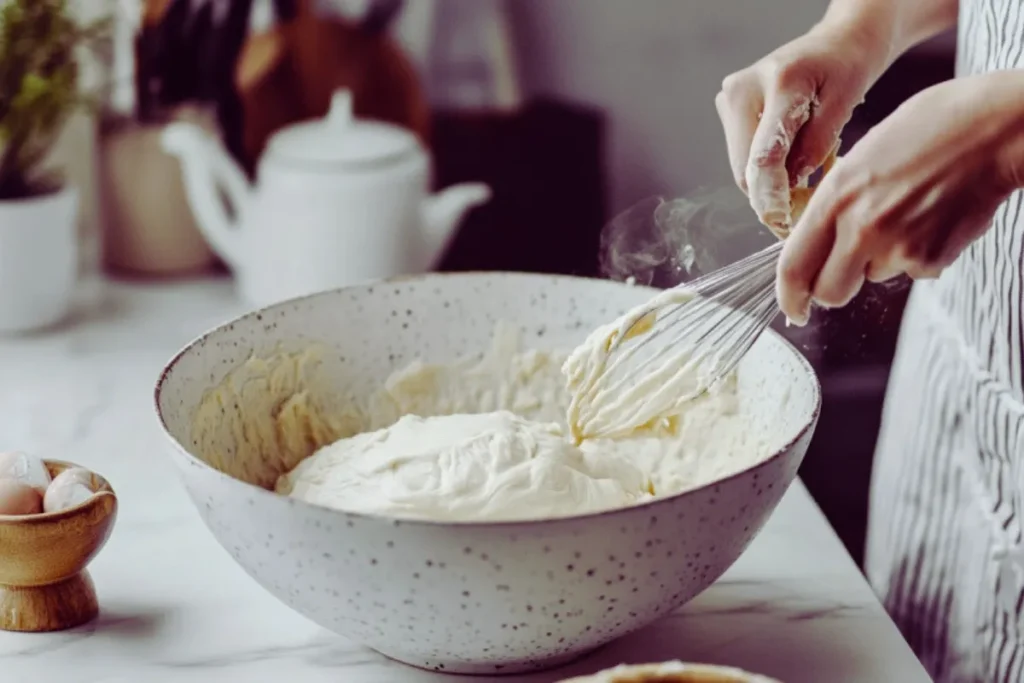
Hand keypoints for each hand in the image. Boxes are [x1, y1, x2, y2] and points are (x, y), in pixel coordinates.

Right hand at [716, 16, 893, 233]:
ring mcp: (729, 99)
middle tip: (800, 214)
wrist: (834, 43)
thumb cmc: (846, 68)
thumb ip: (816, 145)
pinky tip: (790, 167)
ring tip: (801, 184)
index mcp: (778, 83)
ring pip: (741, 167)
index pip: (764, 155)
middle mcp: (742, 89)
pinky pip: (743, 157)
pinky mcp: (728, 109)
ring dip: (768, 185)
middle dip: (771, 195)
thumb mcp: (845, 104)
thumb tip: (792, 183)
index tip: (781, 222)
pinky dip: (765, 171)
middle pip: (745, 168)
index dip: (770, 195)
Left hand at [776, 71, 1023, 323]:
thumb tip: (820, 236)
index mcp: (835, 197)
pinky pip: (913, 270)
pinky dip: (919, 254)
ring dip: (881, 260)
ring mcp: (898, 246)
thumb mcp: (862, 155)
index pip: (793, 266)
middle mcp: (860, 227)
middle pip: (830, 291)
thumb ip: (837, 200)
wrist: (996, 128)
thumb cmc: (933, 127)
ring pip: (873, 277)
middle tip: (844, 275)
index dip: (788, 296)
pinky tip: (933, 218)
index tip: (792, 307)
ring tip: (907, 215)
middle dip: (833, 289)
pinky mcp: (932, 258)